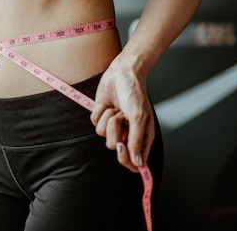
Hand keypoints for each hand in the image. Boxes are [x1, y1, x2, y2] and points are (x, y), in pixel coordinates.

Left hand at [90, 57, 154, 172]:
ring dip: (107, 119)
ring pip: (102, 135)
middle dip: (114, 130)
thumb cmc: (135, 92)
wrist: (121, 73)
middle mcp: (128, 133)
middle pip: (114, 147)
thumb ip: (137, 140)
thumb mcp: (138, 117)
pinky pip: (94, 123)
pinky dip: (100, 112)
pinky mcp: (102, 116)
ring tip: (116, 109)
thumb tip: (137, 162)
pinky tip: (108, 104)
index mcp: (142, 136)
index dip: (126, 159)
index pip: (135, 162)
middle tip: (120, 118)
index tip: (121, 147)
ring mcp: (114, 125)